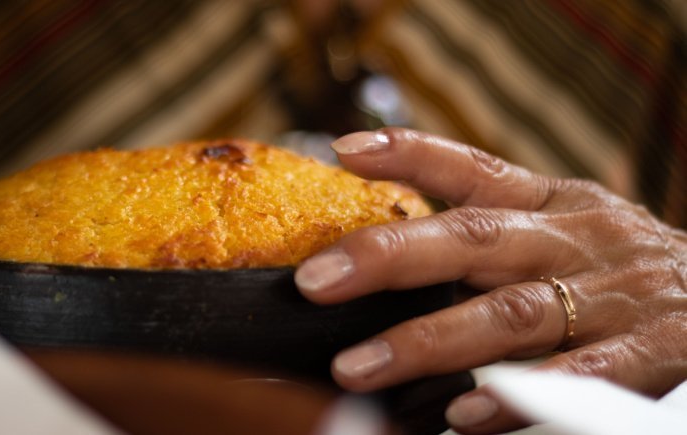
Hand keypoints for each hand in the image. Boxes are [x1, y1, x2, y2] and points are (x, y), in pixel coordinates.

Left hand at [293, 128, 686, 433]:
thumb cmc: (618, 264)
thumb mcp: (564, 222)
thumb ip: (491, 221)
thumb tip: (393, 227)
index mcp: (550, 205)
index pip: (471, 169)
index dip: (408, 154)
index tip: (343, 151)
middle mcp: (573, 242)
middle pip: (473, 239)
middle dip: (390, 258)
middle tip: (317, 281)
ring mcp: (611, 296)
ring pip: (509, 315)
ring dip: (430, 341)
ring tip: (361, 368)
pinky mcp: (651, 350)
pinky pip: (580, 375)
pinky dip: (522, 394)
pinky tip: (468, 413)